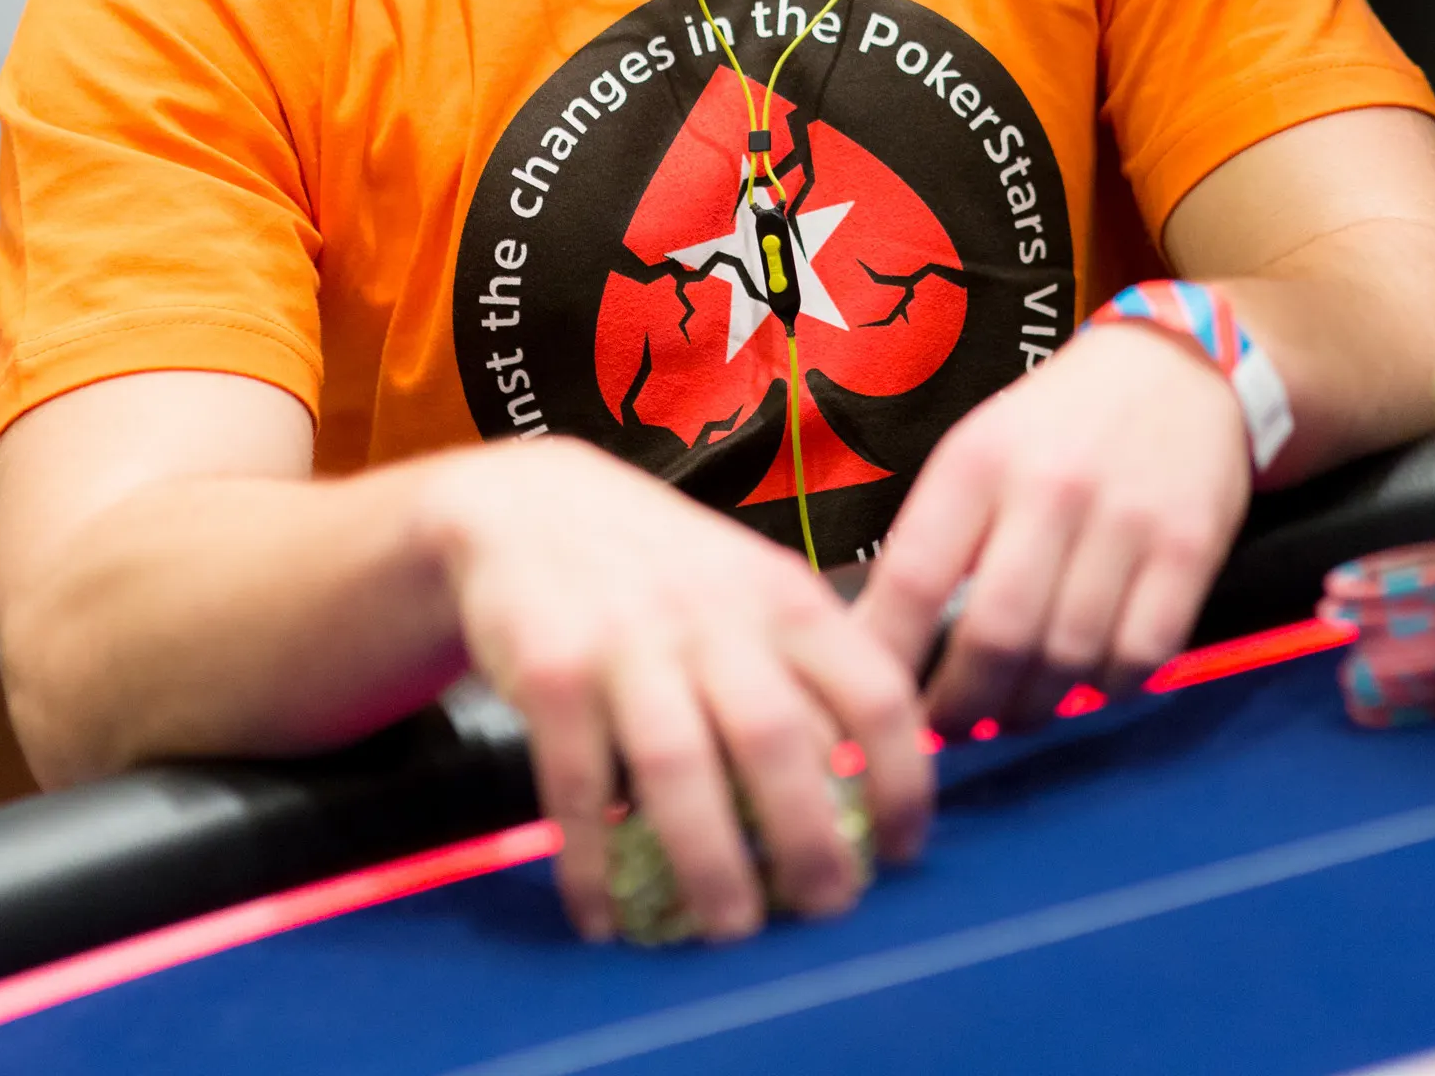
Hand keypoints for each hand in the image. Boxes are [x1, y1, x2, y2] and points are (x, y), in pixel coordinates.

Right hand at [416, 438, 929, 941]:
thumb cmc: (666, 567)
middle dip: (808, 841)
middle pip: (776, 739)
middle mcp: (712, 613)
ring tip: (731, 933)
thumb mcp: (750, 591)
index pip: (872, 688)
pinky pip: (578, 786)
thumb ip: (803, 675)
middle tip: (826, 913)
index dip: (902, 778)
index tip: (903, 851)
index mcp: (783, 595)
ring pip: (679, 767)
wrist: (531, 502)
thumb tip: (859, 796)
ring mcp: (628, 639)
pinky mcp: (552, 671)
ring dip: (710, 862)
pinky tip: (604, 916)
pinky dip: (591, 863)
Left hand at [855, 322, 1251, 731]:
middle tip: (952, 728)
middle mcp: (1050, 487)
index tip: (877, 702)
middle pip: (994, 638)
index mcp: (978, 461)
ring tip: (1014, 711)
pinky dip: (1106, 690)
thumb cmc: (1055, 427)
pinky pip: (1139, 656)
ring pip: (1068, 659)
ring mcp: (1125, 519)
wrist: (1176, 367)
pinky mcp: (1190, 546)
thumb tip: (882, 651)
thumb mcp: (979, 452)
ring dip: (1033, 709)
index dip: (888, 659)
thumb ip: (939, 542)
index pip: (912, 579)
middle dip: (964, 707)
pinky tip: (1086, 682)